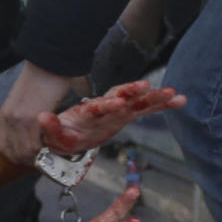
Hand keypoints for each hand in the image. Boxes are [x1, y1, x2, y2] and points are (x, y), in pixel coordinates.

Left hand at [0, 61, 75, 164]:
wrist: (50, 60)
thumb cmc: (46, 75)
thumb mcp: (29, 98)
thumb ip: (32, 114)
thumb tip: (47, 125)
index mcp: (6, 114)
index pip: (1, 146)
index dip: (15, 155)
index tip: (31, 155)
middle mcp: (9, 119)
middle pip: (13, 154)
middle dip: (29, 160)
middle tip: (46, 157)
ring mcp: (18, 120)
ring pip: (24, 154)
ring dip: (40, 157)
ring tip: (53, 153)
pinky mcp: (30, 118)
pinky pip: (35, 146)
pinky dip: (46, 150)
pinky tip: (56, 144)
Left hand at [38, 79, 184, 157]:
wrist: (68, 134)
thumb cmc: (63, 134)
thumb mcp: (53, 134)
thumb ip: (49, 126)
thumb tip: (41, 116)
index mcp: (88, 112)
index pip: (98, 105)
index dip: (107, 104)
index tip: (116, 102)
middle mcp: (106, 108)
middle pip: (122, 97)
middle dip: (135, 93)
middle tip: (149, 87)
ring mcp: (118, 111)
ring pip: (138, 101)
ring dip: (154, 97)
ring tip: (173, 93)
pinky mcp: (127, 116)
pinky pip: (147, 109)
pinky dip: (162, 105)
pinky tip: (180, 100)